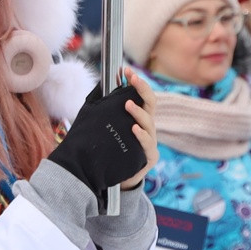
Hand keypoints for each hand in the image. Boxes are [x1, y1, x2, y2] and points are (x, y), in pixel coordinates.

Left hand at [46, 76, 150, 195]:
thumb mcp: (108, 126)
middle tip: (133, 78)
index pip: (142, 96)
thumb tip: (100, 85)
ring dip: (138, 112)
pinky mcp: (148, 157)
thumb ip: (105, 108)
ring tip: (127, 104)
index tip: (126, 71)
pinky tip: (134, 128)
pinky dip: (141, 135)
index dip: (137, 83)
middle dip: (142, 89)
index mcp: (139, 118)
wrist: (116, 178)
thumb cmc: (113, 149)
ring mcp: (150, 141)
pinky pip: (147, 144)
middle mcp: (147, 127)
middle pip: (150, 104)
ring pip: (148, 123)